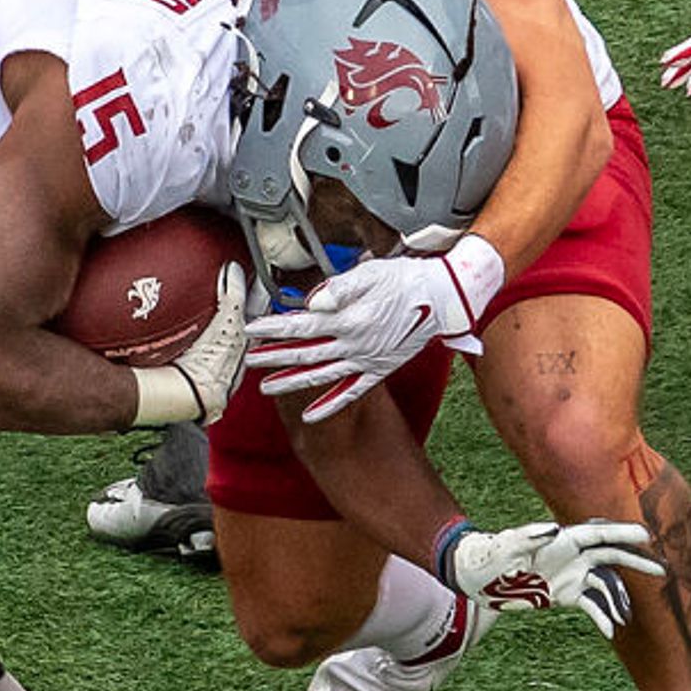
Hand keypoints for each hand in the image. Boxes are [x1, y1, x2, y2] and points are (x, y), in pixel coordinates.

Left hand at [245, 235, 504, 421]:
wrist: (442, 299)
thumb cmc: (405, 280)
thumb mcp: (370, 273)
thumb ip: (338, 287)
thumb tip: (311, 301)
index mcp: (348, 318)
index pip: (301, 325)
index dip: (274, 328)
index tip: (252, 330)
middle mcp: (353, 344)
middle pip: (304, 353)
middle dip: (273, 357)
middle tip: (248, 360)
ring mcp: (365, 361)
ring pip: (321, 376)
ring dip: (291, 383)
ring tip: (266, 388)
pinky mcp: (378, 370)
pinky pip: (350, 394)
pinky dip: (329, 406)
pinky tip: (310, 416)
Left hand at [443, 517, 663, 637]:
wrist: (478, 578)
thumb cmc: (490, 556)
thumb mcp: (505, 546)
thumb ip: (527, 536)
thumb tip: (551, 530)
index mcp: (562, 538)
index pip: (598, 533)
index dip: (622, 534)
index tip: (646, 537)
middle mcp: (572, 554)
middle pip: (611, 555)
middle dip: (636, 562)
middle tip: (661, 571)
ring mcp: (571, 573)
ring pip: (605, 583)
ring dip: (619, 598)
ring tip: (627, 616)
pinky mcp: (566, 592)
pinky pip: (591, 604)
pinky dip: (603, 615)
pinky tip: (612, 630)